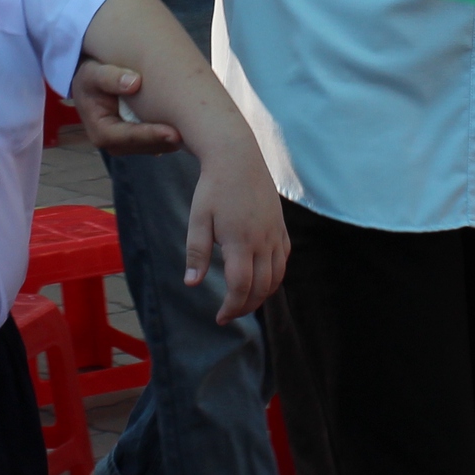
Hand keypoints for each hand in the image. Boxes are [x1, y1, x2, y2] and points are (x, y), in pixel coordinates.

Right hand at [68, 59, 181, 154]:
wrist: (92, 82)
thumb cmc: (92, 76)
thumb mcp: (93, 73)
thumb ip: (110, 77)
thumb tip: (134, 83)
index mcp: (101, 132)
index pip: (129, 137)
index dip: (151, 135)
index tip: (174, 132)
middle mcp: (114, 144)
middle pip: (146, 146)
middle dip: (167, 141)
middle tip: (192, 135)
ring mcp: (128, 144)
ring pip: (155, 146)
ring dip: (173, 141)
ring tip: (196, 132)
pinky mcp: (139, 140)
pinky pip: (159, 141)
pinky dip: (172, 135)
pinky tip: (190, 127)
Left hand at [186, 153, 286, 324]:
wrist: (238, 157)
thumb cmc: (213, 188)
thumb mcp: (198, 219)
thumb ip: (196, 252)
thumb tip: (191, 284)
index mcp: (241, 241)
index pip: (241, 287)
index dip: (232, 307)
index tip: (220, 317)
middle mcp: (263, 241)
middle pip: (262, 288)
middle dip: (246, 306)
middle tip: (229, 314)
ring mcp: (275, 234)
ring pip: (276, 277)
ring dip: (262, 295)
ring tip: (243, 301)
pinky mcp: (281, 227)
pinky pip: (283, 260)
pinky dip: (274, 276)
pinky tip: (260, 279)